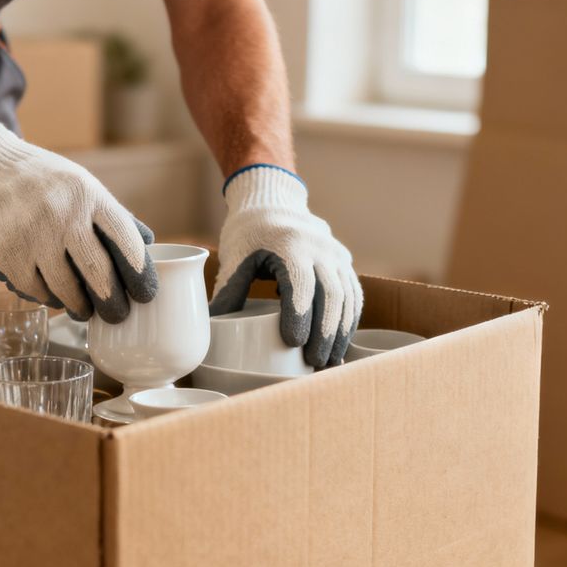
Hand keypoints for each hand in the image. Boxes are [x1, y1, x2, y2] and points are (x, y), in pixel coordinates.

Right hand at [0, 112, 157, 321]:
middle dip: (112, 302)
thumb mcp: (83, 186)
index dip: (140, 273)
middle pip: (98, 273)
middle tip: (117, 315)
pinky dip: (47, 297)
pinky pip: (35, 290)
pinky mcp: (6, 253)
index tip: (145, 294)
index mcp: (88, 195)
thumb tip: (148, 247)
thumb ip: (112, 216)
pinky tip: (52, 295)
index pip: (125, 240)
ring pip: (66, 289)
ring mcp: (32, 235)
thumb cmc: (45, 183)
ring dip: (79, 305)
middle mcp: (62, 214)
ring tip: (83, 309)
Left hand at [211, 165, 361, 366]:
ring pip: (348, 297)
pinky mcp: (345, 262)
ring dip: (341, 332)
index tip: (293, 343)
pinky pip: (354, 294)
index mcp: (289, 243)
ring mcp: (336, 254)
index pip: (300, 283)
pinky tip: (340, 345)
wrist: (274, 203)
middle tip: (314, 363)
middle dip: (324, 332)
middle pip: (330, 294)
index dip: (299, 314)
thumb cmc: (248, 234)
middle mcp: (320, 247)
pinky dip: (349, 321)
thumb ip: (228, 293)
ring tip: (329, 362)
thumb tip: (212, 332)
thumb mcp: (234, 259)